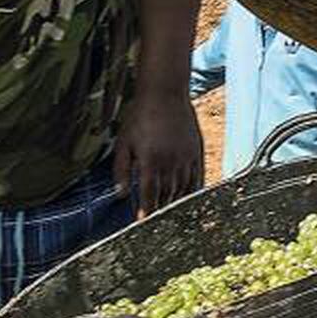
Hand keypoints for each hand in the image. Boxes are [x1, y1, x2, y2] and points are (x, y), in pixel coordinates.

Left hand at [113, 90, 204, 215]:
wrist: (165, 93)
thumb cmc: (139, 116)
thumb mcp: (123, 142)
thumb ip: (122, 170)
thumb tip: (120, 195)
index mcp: (151, 161)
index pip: (150, 194)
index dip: (147, 211)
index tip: (142, 223)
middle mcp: (171, 162)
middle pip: (167, 195)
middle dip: (161, 211)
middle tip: (156, 224)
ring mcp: (186, 157)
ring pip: (182, 189)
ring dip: (175, 204)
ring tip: (170, 216)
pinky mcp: (196, 151)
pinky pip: (196, 177)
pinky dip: (191, 191)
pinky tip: (187, 199)